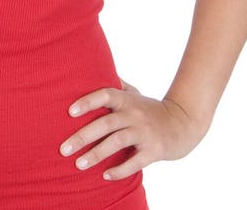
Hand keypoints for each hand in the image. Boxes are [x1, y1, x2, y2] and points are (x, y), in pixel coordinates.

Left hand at [58, 78, 206, 180]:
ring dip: (96, 154)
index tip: (69, 112)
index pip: (105, 94)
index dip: (88, 101)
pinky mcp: (154, 150)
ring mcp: (144, 132)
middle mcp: (134, 114)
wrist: (182, 124)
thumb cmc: (151, 109)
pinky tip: (105, 175)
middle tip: (63, 149)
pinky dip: (119, 170)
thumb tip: (94, 70)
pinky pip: (135, 161)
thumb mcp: (135, 94)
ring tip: (79, 165)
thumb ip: (116, 86)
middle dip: (83, 136)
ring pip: (117, 142)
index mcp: (127, 99)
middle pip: (106, 123)